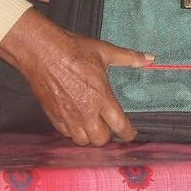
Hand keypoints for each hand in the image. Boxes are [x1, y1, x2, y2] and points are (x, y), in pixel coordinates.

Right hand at [0, 9, 149, 144]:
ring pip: (82, 140)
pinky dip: (73, 131)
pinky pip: (65, 133)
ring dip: (89, 135)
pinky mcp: (53, 115)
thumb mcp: (105, 51)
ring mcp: (68, 116)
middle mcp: (85, 111)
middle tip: (109, 125)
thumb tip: (150, 59)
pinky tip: (76, 120)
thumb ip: (129, 58)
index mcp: (101, 97)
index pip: (120, 125)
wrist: (41, 51)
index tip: (131, 134)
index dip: (128, 133)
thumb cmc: (72, 50)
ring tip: (92, 124)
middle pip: (101, 139)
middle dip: (108, 135)